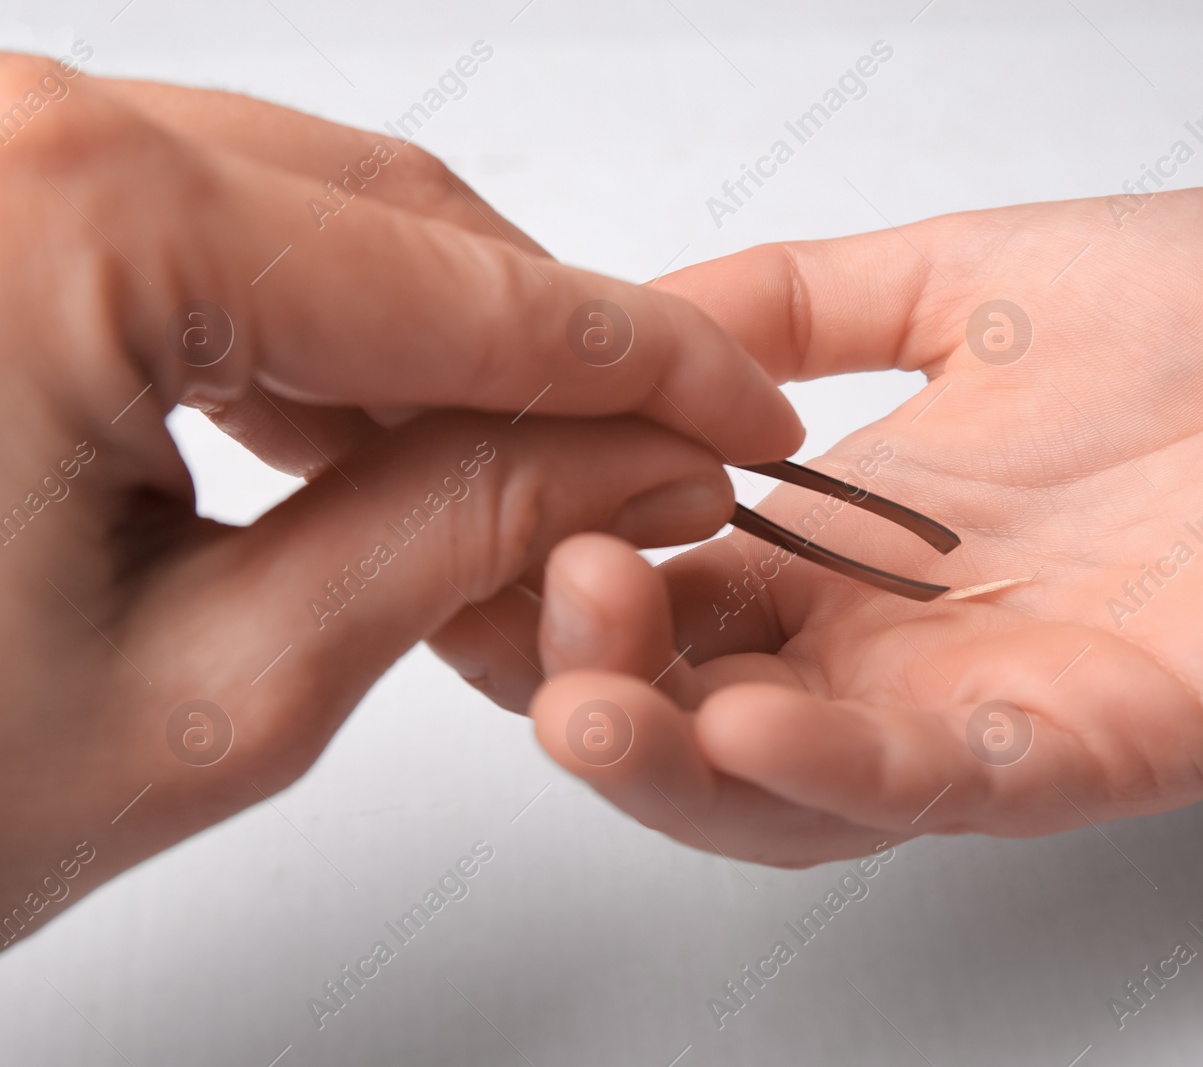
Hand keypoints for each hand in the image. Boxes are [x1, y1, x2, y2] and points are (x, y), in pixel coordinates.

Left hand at [0, 53, 799, 942]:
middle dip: (547, 353)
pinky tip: (355, 437)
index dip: (643, 369)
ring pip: (290, 218)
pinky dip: (296, 336)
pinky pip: (179, 234)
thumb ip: (454, 539)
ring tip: (512, 485)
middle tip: (653, 462)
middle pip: (387, 220)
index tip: (738, 422)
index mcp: (64, 222)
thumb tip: (627, 463)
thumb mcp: (211, 692)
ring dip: (425, 352)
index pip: (462, 290)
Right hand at [509, 184, 1202, 865]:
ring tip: (581, 704)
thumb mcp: (954, 279)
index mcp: (861, 553)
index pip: (671, 599)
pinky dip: (838, 767)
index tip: (480, 512)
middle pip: (704, 721)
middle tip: (513, 609)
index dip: (562, 577)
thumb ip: (799, 302)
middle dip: (589, 685)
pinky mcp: (1110, 744)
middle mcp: (911, 650)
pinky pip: (951, 786)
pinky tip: (746, 723)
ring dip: (676, 762)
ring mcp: (1002, 711)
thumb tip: (634, 311)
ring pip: (799, 793)